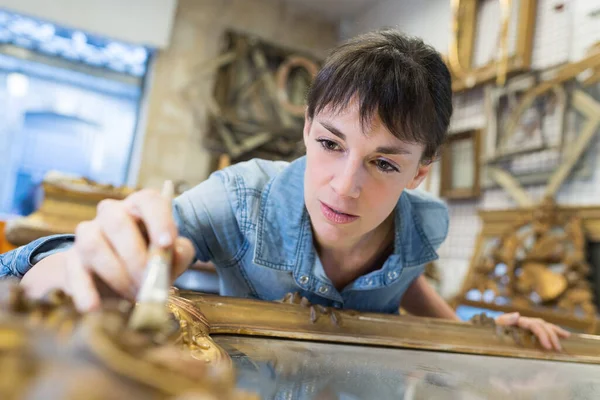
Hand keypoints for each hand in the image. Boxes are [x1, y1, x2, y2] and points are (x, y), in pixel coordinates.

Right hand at [21, 189, 194, 311]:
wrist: (123, 275)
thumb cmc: (154, 257)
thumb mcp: (174, 255)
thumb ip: (181, 252)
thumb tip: (174, 252)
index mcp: (141, 205)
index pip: (149, 201)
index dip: (158, 221)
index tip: (166, 245)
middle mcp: (111, 212)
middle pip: (117, 222)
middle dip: (136, 256)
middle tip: (149, 281)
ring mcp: (88, 233)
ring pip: (93, 245)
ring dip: (117, 275)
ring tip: (134, 295)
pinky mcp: (72, 259)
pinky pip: (73, 271)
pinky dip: (83, 290)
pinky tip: (93, 307)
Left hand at [495, 312, 570, 350]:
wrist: (486, 328)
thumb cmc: (491, 329)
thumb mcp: (495, 325)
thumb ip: (505, 320)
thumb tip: (517, 314)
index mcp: (518, 320)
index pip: (534, 325)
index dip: (542, 335)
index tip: (547, 346)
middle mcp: (524, 320)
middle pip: (542, 325)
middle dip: (551, 336)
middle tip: (556, 349)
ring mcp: (526, 323)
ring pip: (545, 325)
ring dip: (555, 333)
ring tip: (565, 340)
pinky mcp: (527, 329)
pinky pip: (543, 328)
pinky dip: (554, 331)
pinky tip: (564, 335)